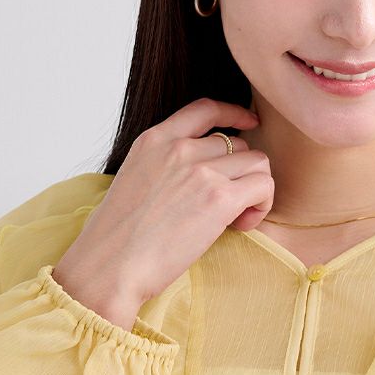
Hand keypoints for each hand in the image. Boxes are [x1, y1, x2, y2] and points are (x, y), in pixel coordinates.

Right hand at [53, 99, 272, 312]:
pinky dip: (261, 206)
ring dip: (255, 191)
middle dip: (241, 175)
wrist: (111, 265)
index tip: (250, 124)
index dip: (234, 113)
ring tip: (236, 219)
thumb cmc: (116, 240)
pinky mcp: (219, 198)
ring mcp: (201, 170)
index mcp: (154, 140)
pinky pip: (264, 186)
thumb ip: (162, 169)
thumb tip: (189, 183)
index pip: (205, 108)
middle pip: (239, 144)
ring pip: (258, 163)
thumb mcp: (132, 182)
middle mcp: (179, 148)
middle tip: (229, 209)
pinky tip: (240, 226)